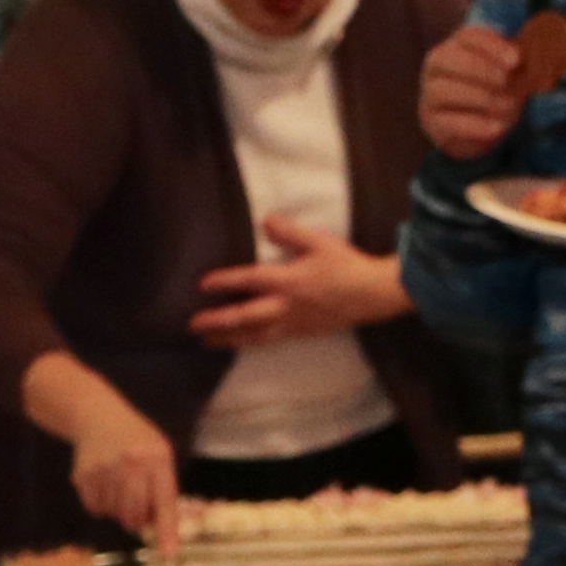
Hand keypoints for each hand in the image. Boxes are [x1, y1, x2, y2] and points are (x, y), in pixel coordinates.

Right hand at [66, 400, 181, 538]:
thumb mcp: (159, 455)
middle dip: (136, 520)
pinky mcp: (83, 475)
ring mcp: (105, 468)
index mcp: (158, 458)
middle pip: (135, 515)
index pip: (165, 501)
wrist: (99, 416)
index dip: (167, 530)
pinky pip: (95, 509)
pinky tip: (103, 483)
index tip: (169, 554)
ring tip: (118, 485)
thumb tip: (157, 530)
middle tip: (135, 510)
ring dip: (117, 509)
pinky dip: (100, 504)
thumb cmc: (137, 442)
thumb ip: (162, 489)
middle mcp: (131, 462)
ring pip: (113, 514)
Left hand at [191, 214, 408, 347]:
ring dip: (228, 338)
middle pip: (244, 316)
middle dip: (217, 321)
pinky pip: (269, 341)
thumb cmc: (346, 265)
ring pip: (254, 334)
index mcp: (288, 280)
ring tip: (207, 342)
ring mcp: (293, 322)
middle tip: (193, 325)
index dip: (224, 281)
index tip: (202, 284)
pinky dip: (250, 343)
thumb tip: (265, 222)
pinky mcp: (301, 332)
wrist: (372, 294)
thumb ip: (290, 232)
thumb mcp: (319, 241)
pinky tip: (240, 343)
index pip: (249, 280)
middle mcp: (285, 305)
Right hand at [417, 23, 531, 161]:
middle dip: (481, 69)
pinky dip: (475, 125)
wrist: (474, 128)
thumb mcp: (509, 71)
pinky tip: (497, 127)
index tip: (515, 59)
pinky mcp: (433, 122)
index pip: (467, 36)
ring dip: (480, 97)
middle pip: (450, 59)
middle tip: (507, 80)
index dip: (491, 45)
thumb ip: (521, 58)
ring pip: (444, 90)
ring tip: (507, 106)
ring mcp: (430, 94)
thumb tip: (543, 46)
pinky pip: (449, 122)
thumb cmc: (494, 90)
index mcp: (456, 46)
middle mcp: (437, 67)